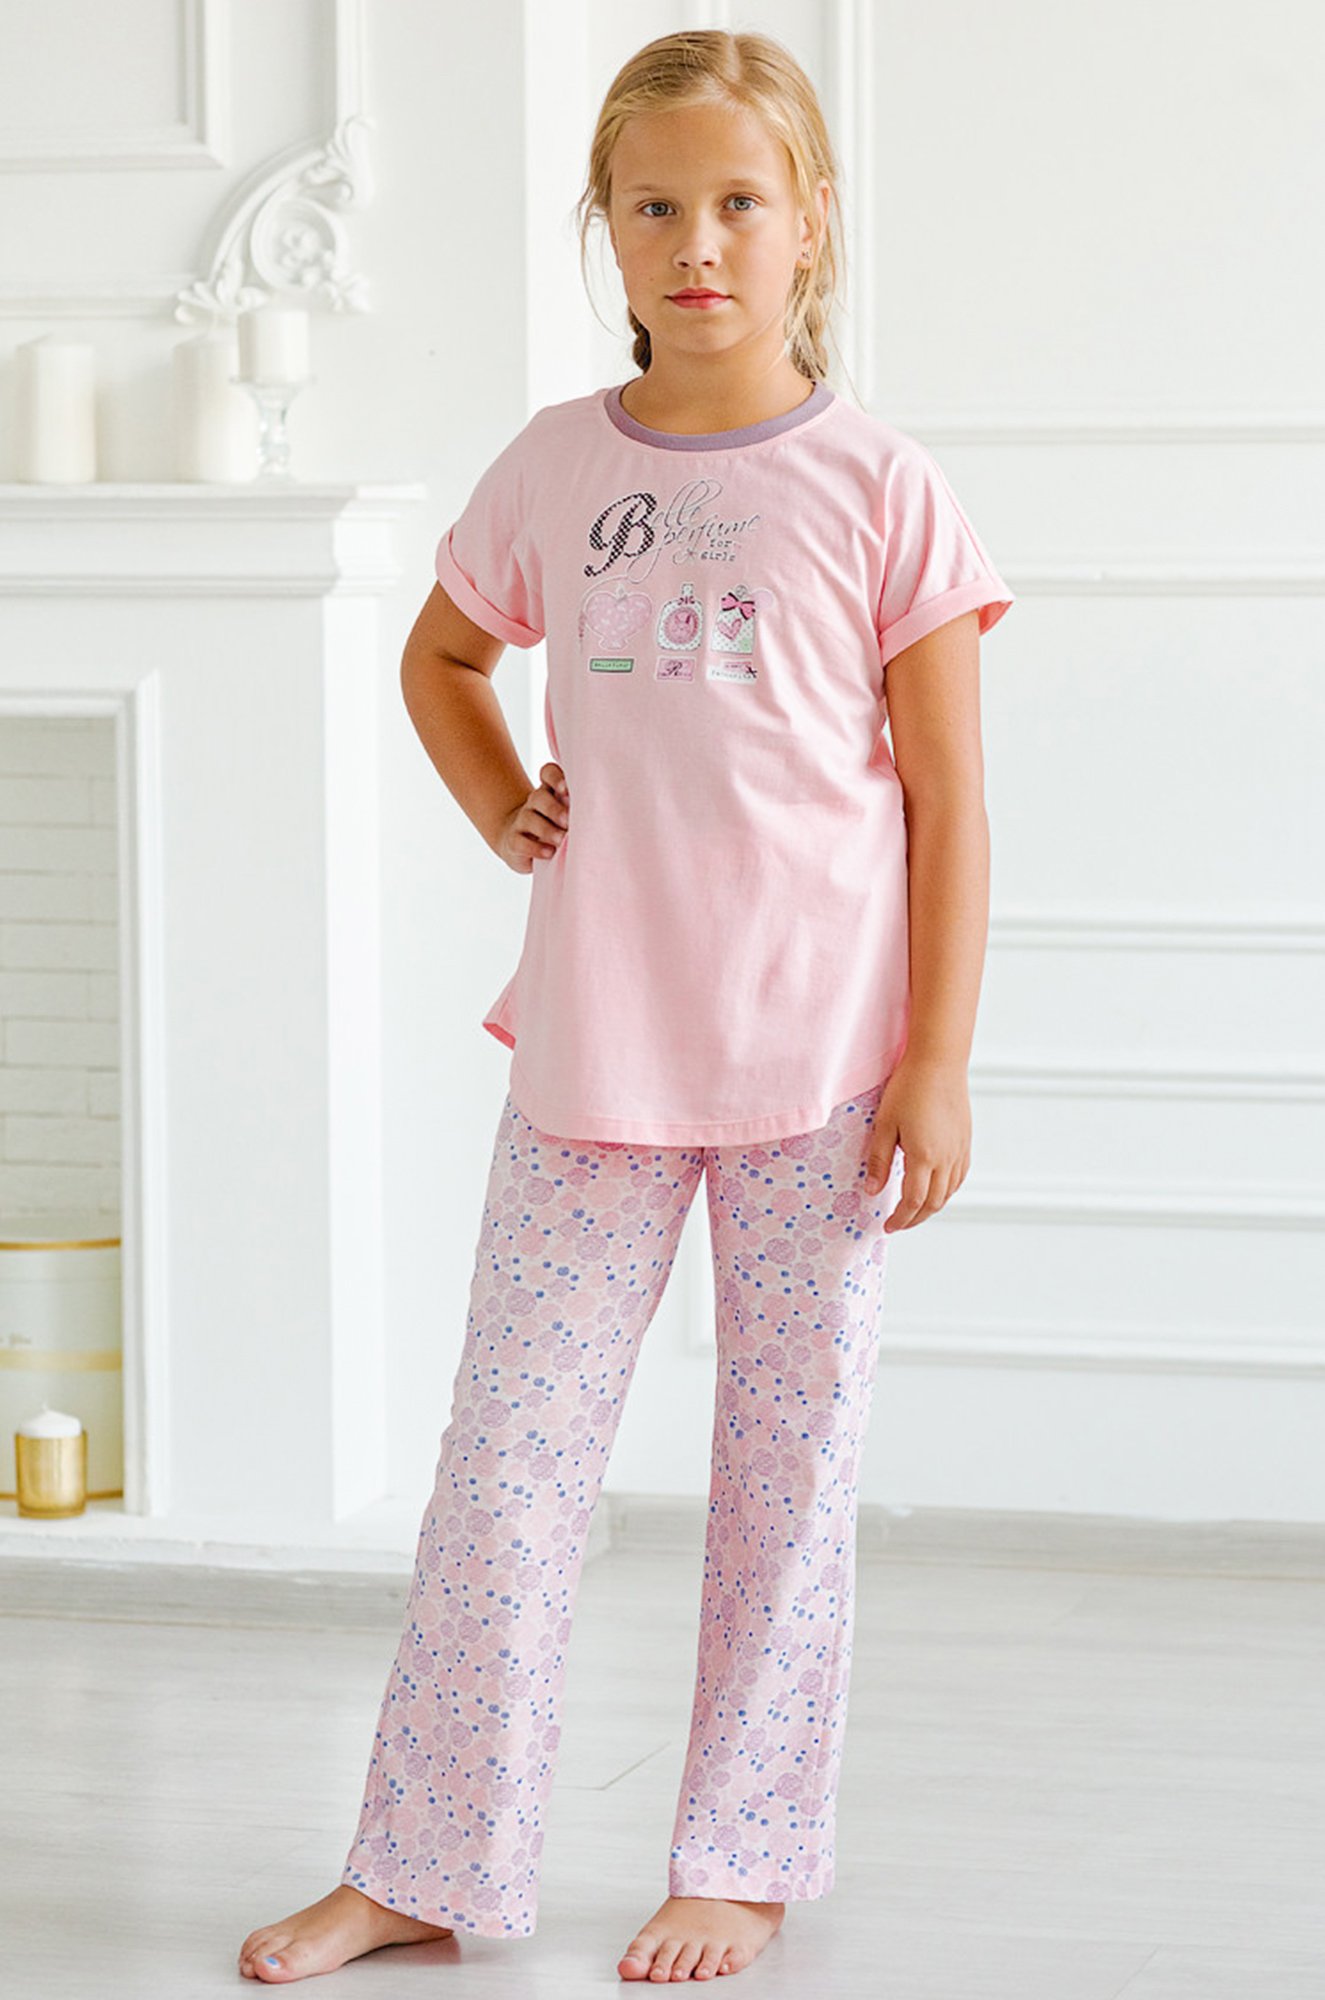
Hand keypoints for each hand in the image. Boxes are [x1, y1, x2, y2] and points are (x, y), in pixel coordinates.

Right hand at [495, 763, 569, 873]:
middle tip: (568, 821)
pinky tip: (549, 853)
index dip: (555, 778)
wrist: (521, 843)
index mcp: (550, 791)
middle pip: (539, 796)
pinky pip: (520, 841)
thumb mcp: (569, 816)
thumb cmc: (556, 828)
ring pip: (530, 818)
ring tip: (560, 840)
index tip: (566, 789)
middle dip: (554, 809)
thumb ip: (580, 810)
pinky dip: (535, 848)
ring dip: (547, 830)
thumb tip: (602, 815)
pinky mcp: (514, 841)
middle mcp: (534, 803)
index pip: (548, 774)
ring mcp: (522, 821)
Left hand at [863, 1054, 971, 1231]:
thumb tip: (872, 1190)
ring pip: (949, 1193)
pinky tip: (936, 1189)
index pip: (913, 1202)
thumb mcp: (884, 1124)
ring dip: (931, 1207)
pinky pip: (959, 1177)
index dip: (900, 1219)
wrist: (939, 1063)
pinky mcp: (965, 1142)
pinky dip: (947, 1191)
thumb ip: (878, 1160)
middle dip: (915, 1219)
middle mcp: (946, 1159)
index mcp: (924, 1157)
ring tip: (913, 1210)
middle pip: (933, 1203)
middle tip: (897, 1223)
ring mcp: (959, 1151)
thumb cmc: (908, 1088)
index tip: (887, 1226)